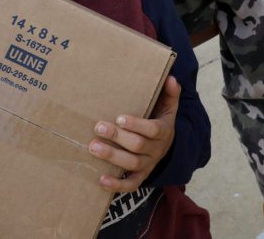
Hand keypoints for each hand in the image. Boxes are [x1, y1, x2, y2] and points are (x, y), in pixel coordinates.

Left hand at [89, 76, 179, 192]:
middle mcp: (156, 150)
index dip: (136, 125)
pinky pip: (131, 185)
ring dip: (112, 156)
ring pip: (132, 164)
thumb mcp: (168, 107)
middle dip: (118, 137)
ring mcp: (148, 164)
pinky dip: (117, 185)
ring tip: (93, 147)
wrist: (168, 147)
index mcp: (163, 131)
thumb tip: (170, 78)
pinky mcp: (141, 176)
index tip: (119, 117)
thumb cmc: (161, 122)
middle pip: (138, 146)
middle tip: (98, 127)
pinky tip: (101, 179)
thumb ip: (170, 93)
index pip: (151, 129)